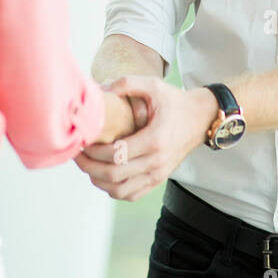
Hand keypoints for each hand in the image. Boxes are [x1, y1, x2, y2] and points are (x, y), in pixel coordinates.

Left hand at [74, 76, 216, 201]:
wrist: (201, 118)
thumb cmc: (175, 101)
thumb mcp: (154, 85)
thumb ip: (128, 83)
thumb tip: (101, 88)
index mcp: (154, 140)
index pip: (116, 154)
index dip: (94, 151)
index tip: (82, 141)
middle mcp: (156, 162)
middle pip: (113, 175)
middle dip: (89, 167)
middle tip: (77, 154)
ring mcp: (158, 174)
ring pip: (120, 190)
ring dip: (98, 181)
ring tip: (88, 166)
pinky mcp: (158, 180)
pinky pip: (130, 194)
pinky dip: (113, 190)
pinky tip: (103, 175)